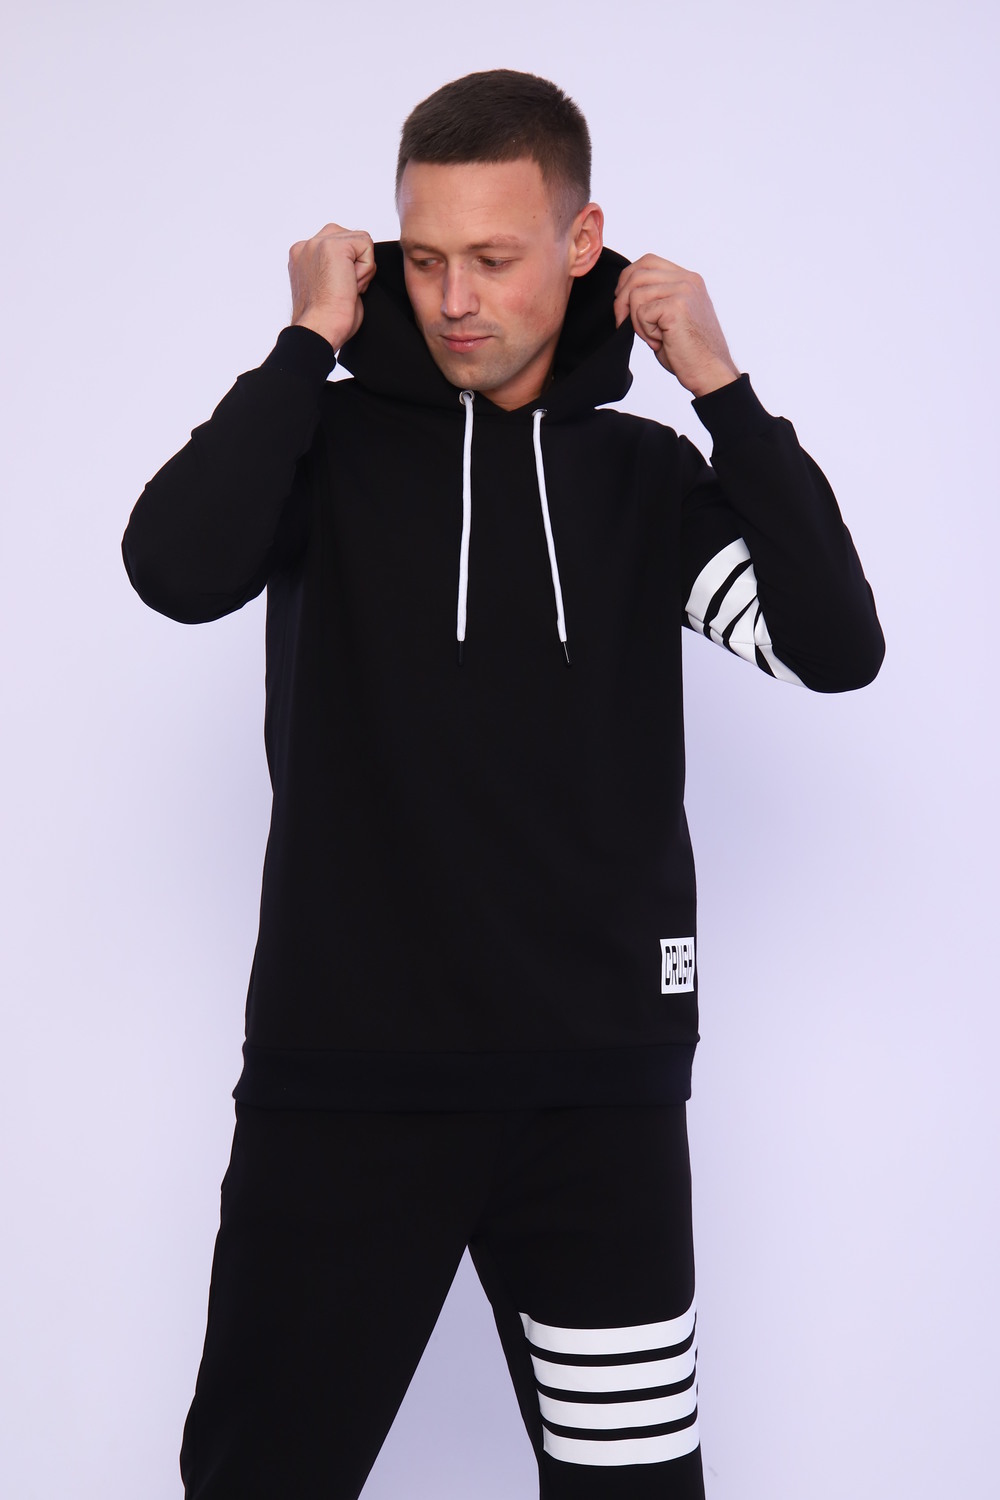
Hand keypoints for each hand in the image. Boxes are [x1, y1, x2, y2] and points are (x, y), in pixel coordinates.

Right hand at [288, 225, 375, 350]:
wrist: (320, 329)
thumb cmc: (325, 318)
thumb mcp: (327, 285)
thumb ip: (335, 266)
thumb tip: (356, 262)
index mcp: (302, 256)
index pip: (341, 244)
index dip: (349, 268)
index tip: (337, 289)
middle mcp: (306, 246)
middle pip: (351, 239)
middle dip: (356, 264)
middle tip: (344, 289)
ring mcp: (317, 242)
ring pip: (360, 242)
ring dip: (361, 269)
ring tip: (345, 288)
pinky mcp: (333, 245)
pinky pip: (366, 244)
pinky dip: (366, 269)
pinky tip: (350, 284)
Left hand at [613, 255, 738, 396]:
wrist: (709, 372)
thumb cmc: (689, 352)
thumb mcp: (670, 317)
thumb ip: (654, 299)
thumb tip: (623, 295)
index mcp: (688, 279)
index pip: (648, 262)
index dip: (628, 280)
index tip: (623, 305)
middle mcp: (688, 280)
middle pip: (638, 273)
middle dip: (622, 300)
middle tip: (623, 323)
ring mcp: (684, 291)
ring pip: (636, 294)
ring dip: (636, 321)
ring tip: (654, 337)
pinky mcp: (677, 307)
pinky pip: (641, 312)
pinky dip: (644, 331)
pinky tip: (660, 341)